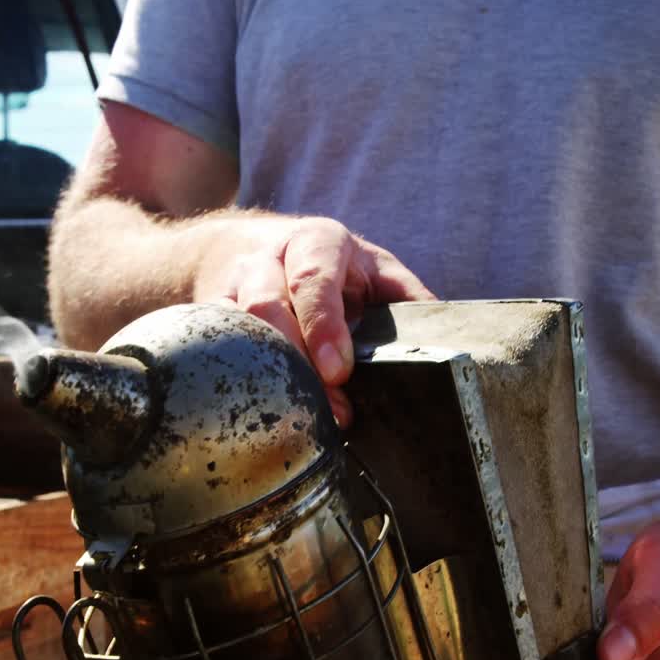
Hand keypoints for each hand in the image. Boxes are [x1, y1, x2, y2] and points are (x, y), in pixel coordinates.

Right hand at [193, 216, 434, 426]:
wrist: (253, 248)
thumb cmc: (330, 267)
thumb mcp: (375, 270)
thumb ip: (408, 300)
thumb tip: (450, 343)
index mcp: (316, 242)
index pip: (312, 278)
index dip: (323, 325)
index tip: (338, 371)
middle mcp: (267, 260)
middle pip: (266, 305)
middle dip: (297, 357)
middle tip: (332, 407)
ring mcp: (232, 288)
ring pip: (234, 328)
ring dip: (267, 374)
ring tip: (299, 417)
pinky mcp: (209, 316)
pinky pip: (210, 344)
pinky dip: (232, 376)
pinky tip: (260, 407)